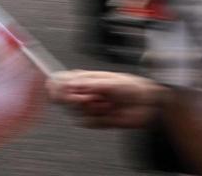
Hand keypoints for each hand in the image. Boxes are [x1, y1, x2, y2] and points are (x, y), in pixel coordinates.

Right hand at [48, 70, 164, 128]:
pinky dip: (98, 119)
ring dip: (91, 109)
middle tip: (87, 97)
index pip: (59, 80)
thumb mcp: (110, 82)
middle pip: (63, 99)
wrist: (146, 103)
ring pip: (75, 112)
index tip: (58, 89)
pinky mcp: (94, 120)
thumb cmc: (129, 87)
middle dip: (74, 100)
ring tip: (106, 103)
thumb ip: (91, 84)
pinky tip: (108, 112)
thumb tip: (72, 84)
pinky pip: (87, 122)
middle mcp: (82, 93)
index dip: (55, 85)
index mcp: (83, 79)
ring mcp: (88, 107)